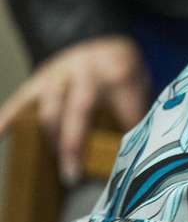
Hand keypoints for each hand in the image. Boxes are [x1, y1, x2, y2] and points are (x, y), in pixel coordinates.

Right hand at [0, 35, 148, 181]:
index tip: (112, 166)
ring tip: (49, 167)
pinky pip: (20, 100)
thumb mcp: (140, 93)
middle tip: (72, 175)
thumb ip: (134, 120)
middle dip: (71, 144)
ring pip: (48, 108)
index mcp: (115, 72)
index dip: (111, 140)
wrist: (107, 46)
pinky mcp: (39, 79)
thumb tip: (130, 160)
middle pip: (75, 110)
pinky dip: (7, 118)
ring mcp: (58, 73)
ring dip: (48, 139)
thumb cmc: (125, 78)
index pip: (114, 110)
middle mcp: (84, 70)